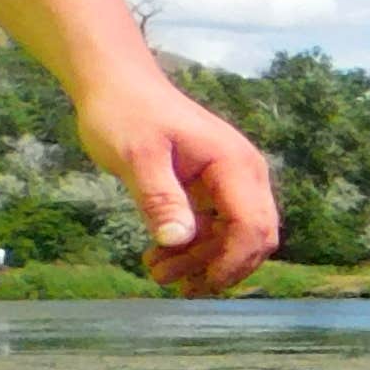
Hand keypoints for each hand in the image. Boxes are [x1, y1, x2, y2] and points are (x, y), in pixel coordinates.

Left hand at [76, 68, 282, 293]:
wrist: (115, 83)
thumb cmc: (123, 113)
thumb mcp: (136, 157)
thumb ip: (160, 198)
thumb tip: (178, 241)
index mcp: (235, 165)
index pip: (253, 225)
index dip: (233, 262)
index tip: (201, 284)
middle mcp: (245, 174)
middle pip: (255, 236)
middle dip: (220, 266)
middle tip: (175, 286)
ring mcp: (232, 181)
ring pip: (235, 236)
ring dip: (203, 261)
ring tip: (156, 273)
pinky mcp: (214, 186)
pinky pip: (217, 226)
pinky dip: (195, 246)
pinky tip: (163, 254)